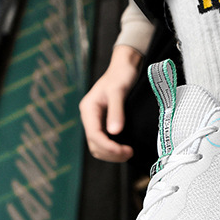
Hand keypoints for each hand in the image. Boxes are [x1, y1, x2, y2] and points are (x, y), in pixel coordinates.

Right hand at [79, 44, 142, 161]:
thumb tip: (115, 132)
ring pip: (98, 145)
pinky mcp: (104, 121)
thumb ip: (116, 111)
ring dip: (111, 153)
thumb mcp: (119, 91)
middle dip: (110, 153)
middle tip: (130, 153)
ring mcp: (96, 120)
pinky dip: (113, 148)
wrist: (125, 65)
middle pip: (94, 144)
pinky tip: (125, 147)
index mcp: (89, 109)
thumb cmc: (121, 74)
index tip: (125, 151)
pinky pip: (105, 140)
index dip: (108, 147)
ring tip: (129, 152)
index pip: (94, 136)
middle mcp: (89, 116)